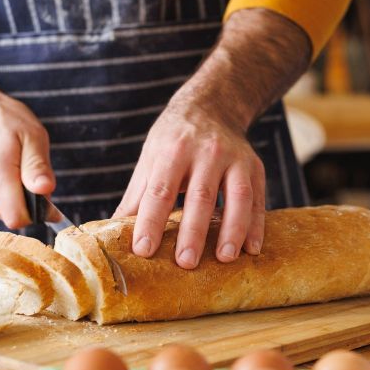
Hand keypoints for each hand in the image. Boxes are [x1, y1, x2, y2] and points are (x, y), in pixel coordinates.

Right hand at [0, 21, 55, 229]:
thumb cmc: (0, 118)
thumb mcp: (30, 134)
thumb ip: (37, 165)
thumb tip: (46, 190)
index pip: (19, 218)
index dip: (39, 211)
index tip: (45, 192)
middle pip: (13, 216)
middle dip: (28, 201)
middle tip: (29, 171)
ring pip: (3, 210)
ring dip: (15, 196)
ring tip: (14, 166)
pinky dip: (3, 193)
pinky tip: (2, 169)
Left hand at [113, 100, 265, 268]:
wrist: (211, 106)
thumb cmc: (174, 139)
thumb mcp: (150, 158)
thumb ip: (136, 196)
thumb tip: (111, 232)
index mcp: (173, 151)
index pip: (160, 190)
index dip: (151, 221)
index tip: (144, 250)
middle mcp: (206, 152)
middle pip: (200, 196)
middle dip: (193, 231)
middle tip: (186, 263)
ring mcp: (234, 158)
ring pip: (237, 196)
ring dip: (232, 230)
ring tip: (224, 258)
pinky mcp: (254, 166)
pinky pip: (258, 198)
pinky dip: (257, 225)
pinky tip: (252, 249)